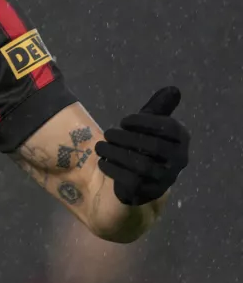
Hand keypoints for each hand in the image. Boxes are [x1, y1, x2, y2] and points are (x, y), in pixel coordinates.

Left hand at [95, 86, 189, 205]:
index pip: (168, 127)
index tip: (123, 121)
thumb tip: (173, 89)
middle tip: (107, 133)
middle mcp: (180, 160)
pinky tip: (102, 162)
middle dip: (126, 138)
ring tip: (100, 146)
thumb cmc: (143, 142)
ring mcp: (166, 178)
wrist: (138, 175)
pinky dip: (114, 170)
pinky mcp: (150, 192)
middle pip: (154, 146)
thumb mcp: (149, 122)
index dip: (143, 122)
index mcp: (182, 139)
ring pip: (142, 165)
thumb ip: (159, 107)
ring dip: (116, 153)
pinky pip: (132, 182)